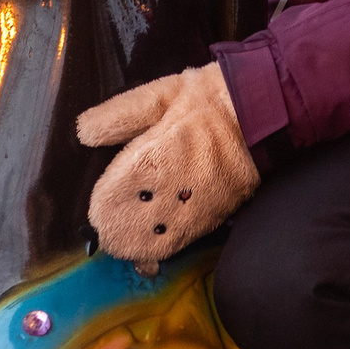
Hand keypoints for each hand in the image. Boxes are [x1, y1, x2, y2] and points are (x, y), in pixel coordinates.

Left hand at [76, 64, 258, 270]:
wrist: (266, 110)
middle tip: (104, 236)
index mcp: (156, 155)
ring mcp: (196, 204)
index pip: (118, 193)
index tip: (93, 215)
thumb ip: (121, 115)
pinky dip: (165, 248)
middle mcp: (174, 187)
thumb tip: (83, 132)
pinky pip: (184, 239)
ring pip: (159, 237)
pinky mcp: (216, 212)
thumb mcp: (161, 93)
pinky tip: (152, 255)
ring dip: (137, 245)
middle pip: (135, 222)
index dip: (103, 208)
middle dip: (116, 231)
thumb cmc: (210, 97)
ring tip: (123, 249)